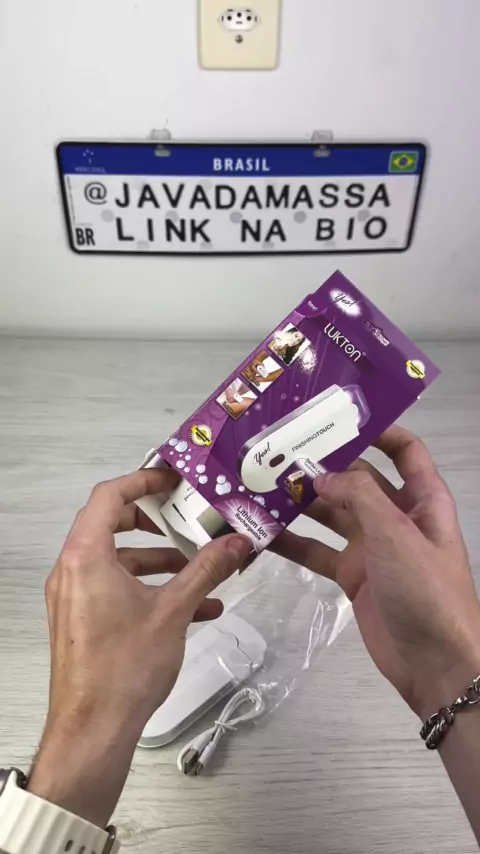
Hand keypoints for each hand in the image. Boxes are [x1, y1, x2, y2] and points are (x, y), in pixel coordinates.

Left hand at [28, 468, 250, 825]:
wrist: (93, 730)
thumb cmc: (126, 666)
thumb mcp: (174, 611)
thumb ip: (207, 570)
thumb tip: (239, 541)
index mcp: (86, 556)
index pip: (109, 496)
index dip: (142, 480)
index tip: (174, 479)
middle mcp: (72, 569)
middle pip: (110, 523)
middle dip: (153, 519)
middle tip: (185, 515)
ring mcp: (73, 595)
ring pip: (116, 559)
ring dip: (158, 559)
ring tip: (200, 566)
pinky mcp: (81, 618)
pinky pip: (114, 587)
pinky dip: (148, 587)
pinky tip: (193, 606)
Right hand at [273, 426, 479, 718]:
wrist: (435, 664)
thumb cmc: (426, 591)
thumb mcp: (396, 534)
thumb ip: (359, 495)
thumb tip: (322, 475)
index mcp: (422, 499)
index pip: (404, 450)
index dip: (377, 430)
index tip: (335, 419)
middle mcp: (396, 517)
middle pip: (358, 479)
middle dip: (323, 466)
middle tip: (280, 452)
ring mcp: (373, 548)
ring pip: (332, 515)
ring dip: (301, 503)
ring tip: (261, 487)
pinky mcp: (353, 577)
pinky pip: (318, 552)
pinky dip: (293, 543)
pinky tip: (262, 534)